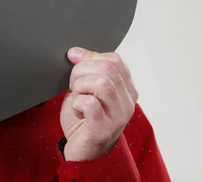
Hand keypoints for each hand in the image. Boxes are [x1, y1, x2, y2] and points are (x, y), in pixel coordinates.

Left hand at [60, 47, 138, 161]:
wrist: (83, 151)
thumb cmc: (84, 118)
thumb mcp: (87, 88)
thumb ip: (86, 69)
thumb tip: (75, 52)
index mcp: (127, 89)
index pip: (114, 59)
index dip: (90, 57)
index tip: (74, 63)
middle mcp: (128, 102)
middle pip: (107, 68)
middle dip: (81, 71)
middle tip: (74, 86)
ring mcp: (118, 116)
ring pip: (102, 83)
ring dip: (80, 87)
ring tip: (77, 98)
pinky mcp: (104, 128)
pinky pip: (90, 103)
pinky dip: (77, 103)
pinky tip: (77, 111)